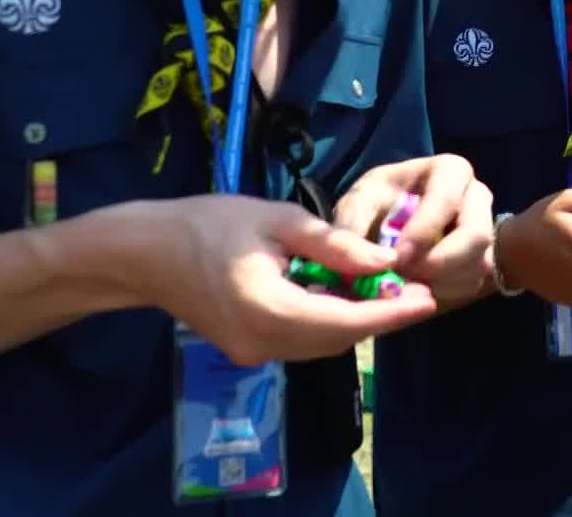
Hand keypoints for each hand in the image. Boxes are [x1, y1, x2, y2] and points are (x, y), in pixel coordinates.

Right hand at [126, 195, 435, 365]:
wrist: (144, 252)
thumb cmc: (206, 223)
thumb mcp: (276, 218)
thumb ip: (334, 244)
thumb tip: (385, 262)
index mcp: (269, 310)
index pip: (345, 324)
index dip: (391, 314)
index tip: (427, 298)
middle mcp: (262, 343)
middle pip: (338, 341)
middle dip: (380, 319)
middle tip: (417, 291)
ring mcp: (252, 353)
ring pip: (321, 344)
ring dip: (356, 322)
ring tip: (389, 291)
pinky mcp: (247, 349)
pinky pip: (301, 340)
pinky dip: (328, 322)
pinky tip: (345, 295)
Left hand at [335, 154, 493, 302]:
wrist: (384, 219)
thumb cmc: (374, 202)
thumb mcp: (355, 205)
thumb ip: (353, 231)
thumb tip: (375, 264)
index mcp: (451, 171)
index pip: (447, 201)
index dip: (423, 232)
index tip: (395, 257)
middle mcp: (477, 198)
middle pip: (477, 237)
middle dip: (438, 263)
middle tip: (402, 278)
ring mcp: (484, 229)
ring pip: (478, 265)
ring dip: (439, 282)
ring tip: (403, 283)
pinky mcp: (480, 260)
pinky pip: (472, 284)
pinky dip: (442, 293)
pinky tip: (415, 288)